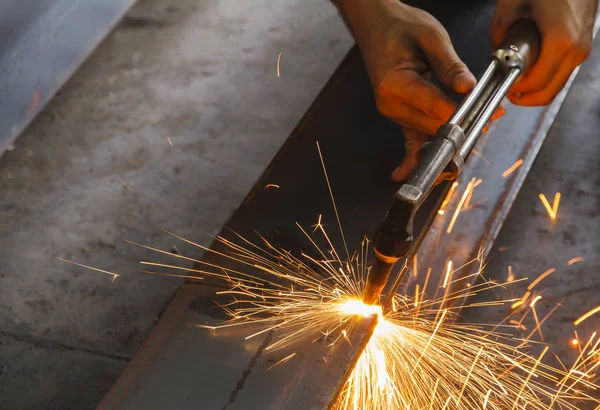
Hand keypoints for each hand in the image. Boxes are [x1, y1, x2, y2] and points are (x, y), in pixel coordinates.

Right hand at [334, 0, 502, 180]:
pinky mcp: (398, 114)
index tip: (488, 114)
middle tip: (493, 117)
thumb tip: (467, 87)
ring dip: (452, 132)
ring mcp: (392, 112)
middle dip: (463, 124)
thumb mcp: (430, 36)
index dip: (463, 113)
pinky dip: (420, 150)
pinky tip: (409, 172)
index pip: (435, 106)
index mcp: (394, 83)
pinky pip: (412, 137)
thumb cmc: (398, 26)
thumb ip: (449, 65)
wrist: (375, 26)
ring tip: (480, 125)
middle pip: (432, 125)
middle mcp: (390, 103)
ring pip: (427, 132)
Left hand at [490, 0, 596, 105]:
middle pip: (548, 93)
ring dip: (535, 87)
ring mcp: (583, 48)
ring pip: (557, 85)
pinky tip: (530, 65)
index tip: (500, 86)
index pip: (535, 86)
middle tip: (505, 87)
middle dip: (524, 96)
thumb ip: (498, 36)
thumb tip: (496, 56)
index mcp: (560, 42)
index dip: (514, 91)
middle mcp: (576, 49)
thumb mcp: (510, 6)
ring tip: (515, 75)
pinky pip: (563, 71)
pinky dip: (546, 75)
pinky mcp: (583, 43)